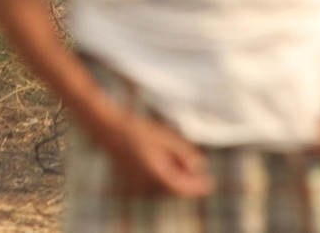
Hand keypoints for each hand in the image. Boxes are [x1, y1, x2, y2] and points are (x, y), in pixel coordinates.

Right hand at [96, 113, 212, 197]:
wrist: (109, 130)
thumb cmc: (138, 130)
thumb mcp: (166, 137)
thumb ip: (184, 153)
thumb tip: (200, 167)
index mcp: (154, 172)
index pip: (181, 188)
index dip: (197, 188)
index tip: (210, 183)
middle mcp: (145, 184)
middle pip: (174, 189)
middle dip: (187, 181)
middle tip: (195, 166)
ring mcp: (137, 187)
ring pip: (164, 188)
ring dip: (174, 180)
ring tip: (175, 160)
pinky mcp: (132, 186)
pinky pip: (153, 187)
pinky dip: (162, 179)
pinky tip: (161, 163)